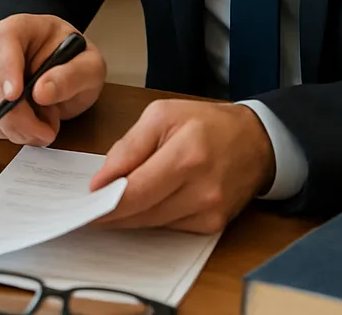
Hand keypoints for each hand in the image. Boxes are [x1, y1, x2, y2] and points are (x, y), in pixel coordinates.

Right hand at [0, 14, 106, 146]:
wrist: (69, 71)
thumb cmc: (76, 59)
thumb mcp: (90, 66)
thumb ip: (71, 76)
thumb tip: (41, 92)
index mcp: (20, 28)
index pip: (3, 40)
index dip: (6, 68)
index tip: (15, 96)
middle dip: (14, 113)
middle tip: (46, 130)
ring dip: (17, 128)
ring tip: (48, 123)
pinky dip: (13, 133)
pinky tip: (34, 126)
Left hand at [90, 99, 275, 233]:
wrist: (255, 142)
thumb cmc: (205, 123)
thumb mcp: (161, 115)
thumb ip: (130, 145)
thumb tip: (103, 177)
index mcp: (186, 155)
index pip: (137, 189)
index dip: (107, 199)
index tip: (86, 200)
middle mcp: (201, 189)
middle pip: (143, 212)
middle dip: (112, 212)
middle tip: (88, 208)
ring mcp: (210, 212)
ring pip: (153, 224)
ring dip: (128, 217)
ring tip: (108, 206)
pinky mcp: (213, 226)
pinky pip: (170, 227)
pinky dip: (151, 218)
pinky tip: (141, 206)